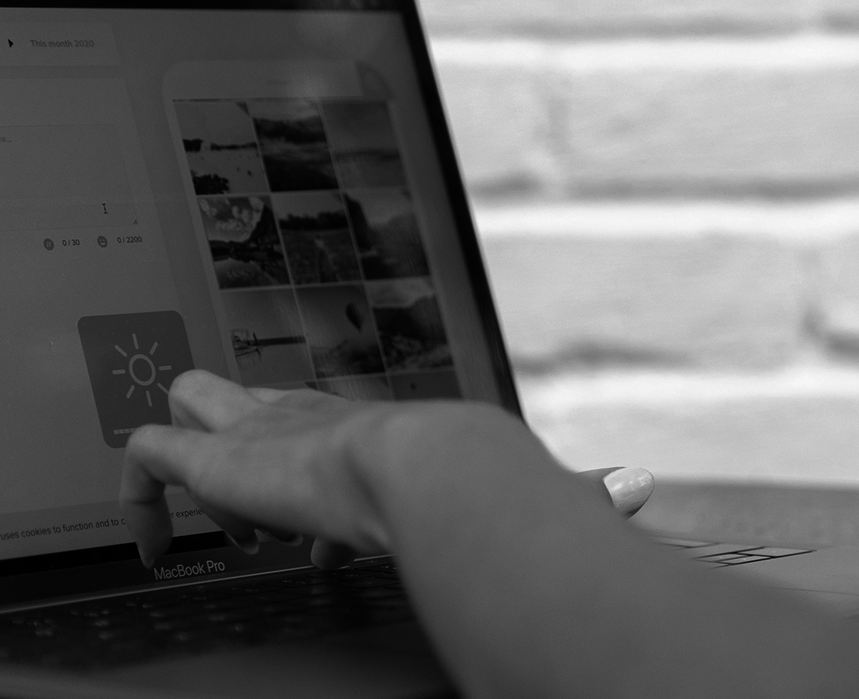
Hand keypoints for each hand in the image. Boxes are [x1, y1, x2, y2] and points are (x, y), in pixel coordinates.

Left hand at [120, 371, 652, 567]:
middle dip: (238, 423)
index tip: (328, 536)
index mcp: (375, 429)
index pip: (330, 428)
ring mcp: (264, 432)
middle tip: (241, 474)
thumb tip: (643, 490)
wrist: (441, 471)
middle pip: (254, 396)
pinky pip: (149, 455)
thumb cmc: (486, 482)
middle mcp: (315, 419)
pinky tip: (147, 537)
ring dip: (189, 446)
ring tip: (192, 501)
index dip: (320, 463)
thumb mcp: (535, 490)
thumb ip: (586, 491)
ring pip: (194, 404)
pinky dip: (139, 494)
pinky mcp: (219, 458)